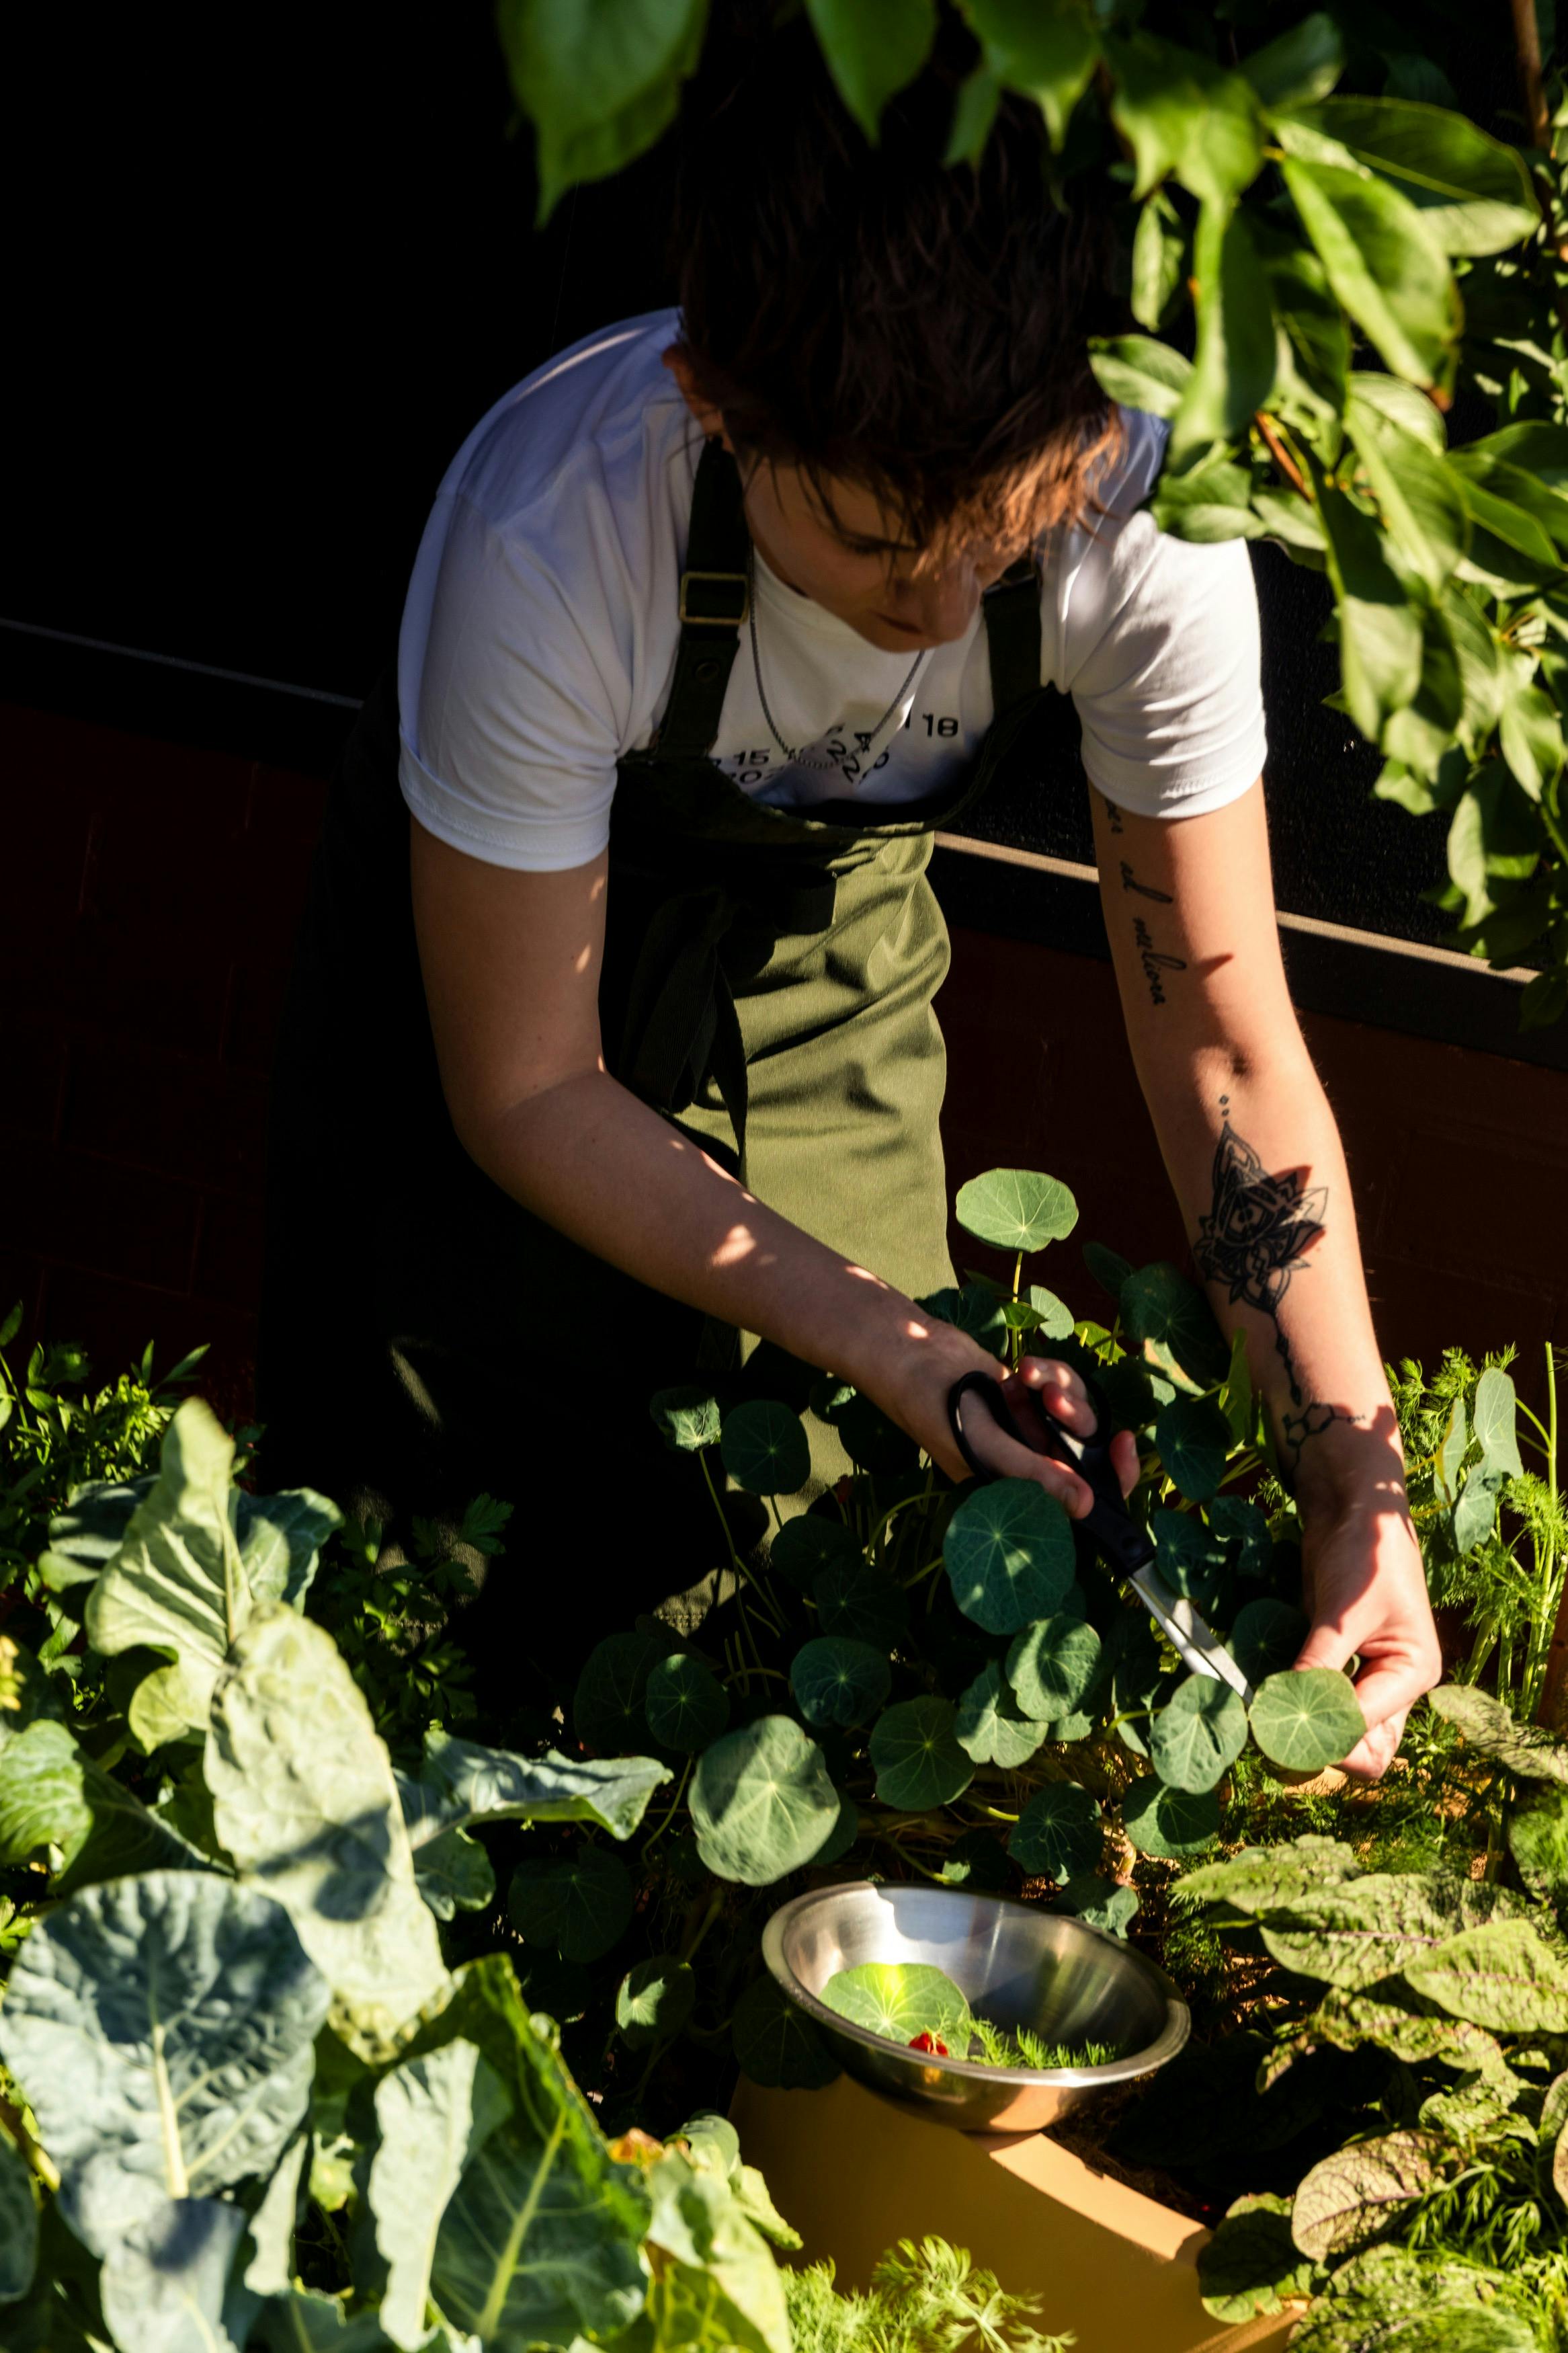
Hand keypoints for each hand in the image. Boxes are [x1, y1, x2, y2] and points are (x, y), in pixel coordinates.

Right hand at [878, 1330, 1138, 1515]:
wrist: (911, 1355)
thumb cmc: (936, 1408)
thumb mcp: (985, 1445)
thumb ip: (1035, 1475)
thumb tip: (1085, 1507)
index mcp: (1017, 1493)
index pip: (1077, 1503)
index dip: (1110, 1482)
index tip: (1123, 1447)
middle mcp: (1029, 1465)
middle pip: (1088, 1456)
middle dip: (1079, 1422)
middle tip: (1062, 1400)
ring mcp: (1031, 1430)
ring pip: (1076, 1417)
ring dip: (1062, 1392)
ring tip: (1028, 1376)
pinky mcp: (1030, 1399)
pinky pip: (1062, 1388)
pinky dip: (1050, 1375)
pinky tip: (1022, 1368)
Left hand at [1294, 1488, 1441, 1779]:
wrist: (1352, 1512)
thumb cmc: (1365, 1554)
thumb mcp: (1343, 1612)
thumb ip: (1318, 1663)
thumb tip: (1284, 1709)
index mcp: (1412, 1675)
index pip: (1366, 1732)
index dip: (1322, 1736)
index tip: (1276, 1724)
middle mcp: (1392, 1685)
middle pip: (1362, 1747)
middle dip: (1319, 1746)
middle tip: (1269, 1729)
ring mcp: (1365, 1678)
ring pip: (1338, 1730)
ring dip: (1302, 1727)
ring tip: (1261, 1715)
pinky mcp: (1336, 1663)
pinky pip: (1317, 1699)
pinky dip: (1293, 1701)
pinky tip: (1265, 1693)